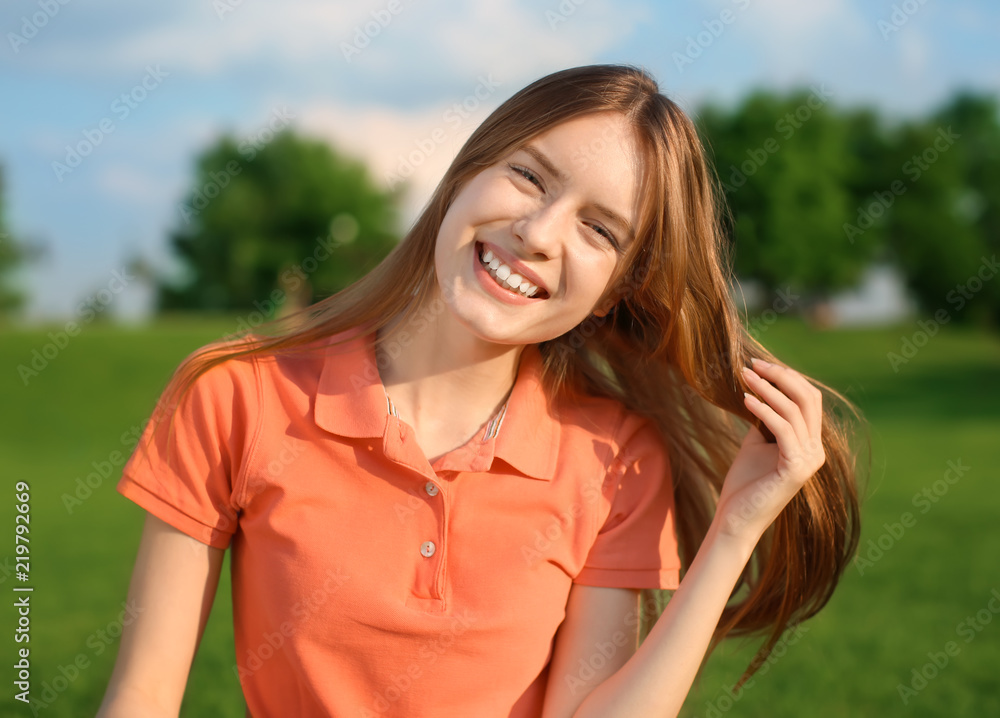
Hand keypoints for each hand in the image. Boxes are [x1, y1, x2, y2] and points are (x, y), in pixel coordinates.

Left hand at [714, 358, 825, 542]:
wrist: (736, 518)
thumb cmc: (744, 483)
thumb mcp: (756, 442)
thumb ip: (765, 419)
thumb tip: (759, 390)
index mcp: (810, 443)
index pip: (808, 399)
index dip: (786, 377)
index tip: (758, 364)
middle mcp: (816, 450)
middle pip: (807, 398)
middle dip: (780, 376)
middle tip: (751, 364)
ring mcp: (809, 460)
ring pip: (794, 410)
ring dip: (767, 389)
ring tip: (743, 376)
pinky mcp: (796, 469)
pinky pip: (783, 429)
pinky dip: (763, 409)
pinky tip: (745, 399)